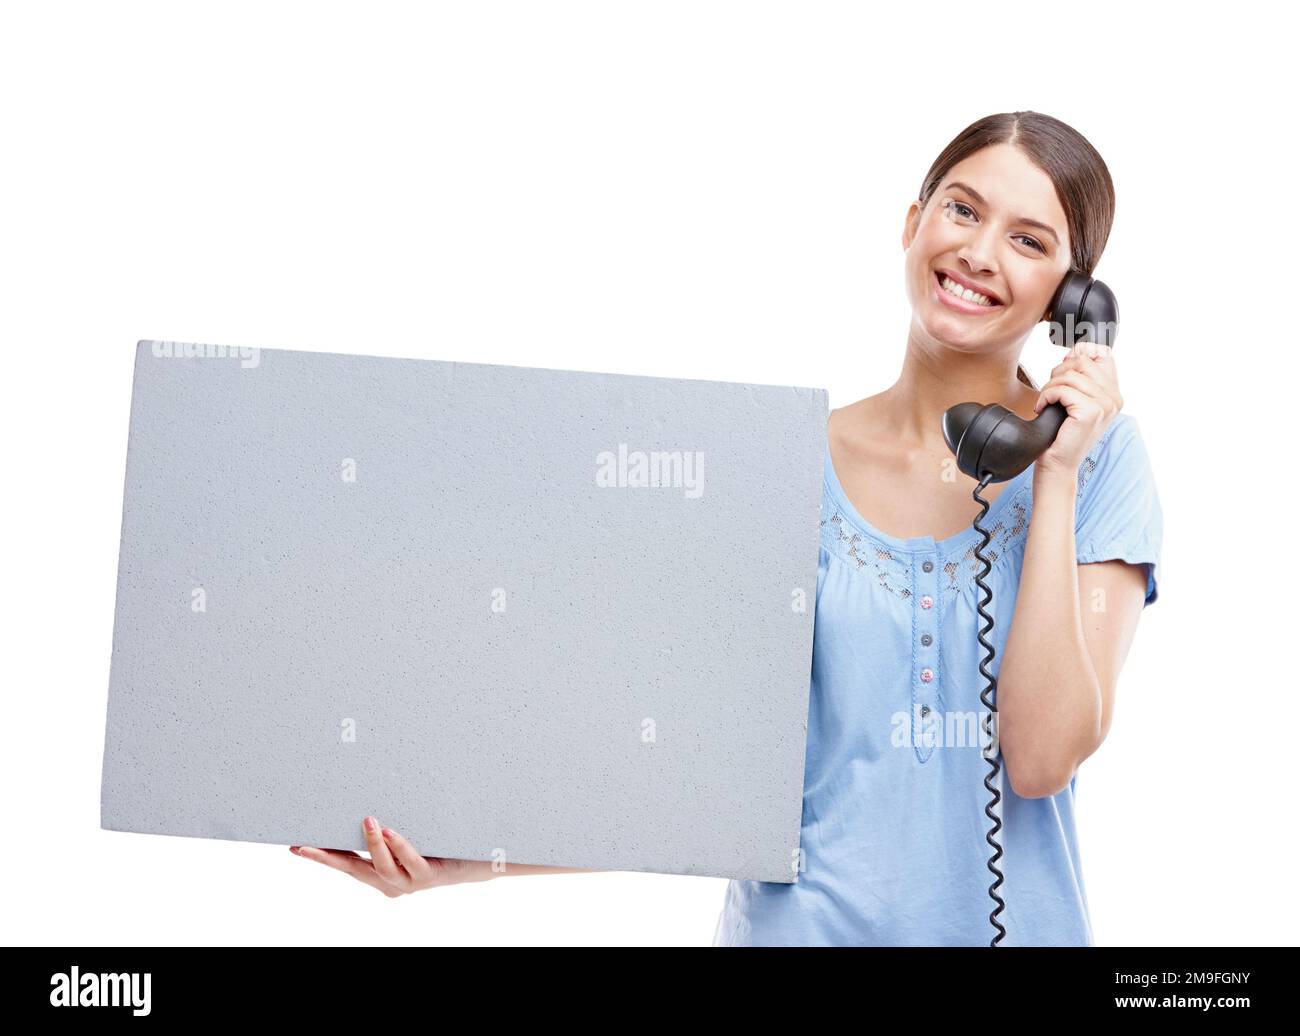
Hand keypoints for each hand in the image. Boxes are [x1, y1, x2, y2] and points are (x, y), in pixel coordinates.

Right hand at [290, 816, 494, 896]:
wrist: (475, 860)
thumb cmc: (438, 841)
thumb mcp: (408, 830)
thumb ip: (388, 821)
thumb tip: (367, 791)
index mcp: (380, 872)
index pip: (344, 863)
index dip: (320, 855)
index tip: (294, 845)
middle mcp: (390, 881)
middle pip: (352, 870)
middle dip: (326, 858)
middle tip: (303, 845)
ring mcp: (408, 881)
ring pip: (382, 866)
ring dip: (371, 844)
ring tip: (366, 820)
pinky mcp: (428, 876)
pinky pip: (411, 861)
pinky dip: (399, 846)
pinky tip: (390, 831)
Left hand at [1032, 341, 1122, 476]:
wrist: (1058, 465)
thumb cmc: (1061, 435)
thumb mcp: (1073, 401)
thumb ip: (1079, 377)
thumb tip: (1075, 350)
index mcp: (1113, 394)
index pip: (1103, 354)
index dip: (1080, 354)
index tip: (1065, 366)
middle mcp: (1114, 398)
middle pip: (1082, 362)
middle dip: (1059, 372)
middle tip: (1050, 391)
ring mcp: (1105, 405)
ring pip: (1070, 375)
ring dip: (1050, 386)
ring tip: (1046, 401)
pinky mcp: (1091, 412)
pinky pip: (1063, 389)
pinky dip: (1047, 396)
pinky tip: (1044, 408)